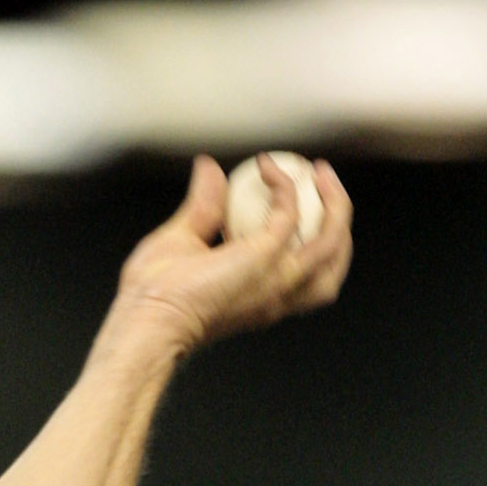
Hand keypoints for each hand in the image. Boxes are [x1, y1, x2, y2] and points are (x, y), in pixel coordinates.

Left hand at [110, 154, 352, 357]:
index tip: (297, 197)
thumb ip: (202, 207)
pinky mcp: (264, 262)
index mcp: (260, 296)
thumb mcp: (182, 241)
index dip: (312, 234)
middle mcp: (275, 295)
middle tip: (325, 184)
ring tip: (320, 174)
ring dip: (335, 207)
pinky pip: (290, 215)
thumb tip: (208, 169)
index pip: (305, 273)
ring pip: (330, 247)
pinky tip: (267, 168)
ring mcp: (273, 281)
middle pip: (332, 266)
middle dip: (339, 222)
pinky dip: (285, 187)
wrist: (146, 317)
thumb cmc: (154, 296)